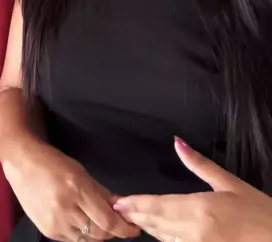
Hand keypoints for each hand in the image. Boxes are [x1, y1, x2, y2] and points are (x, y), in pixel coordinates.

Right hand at [4, 142, 138, 240]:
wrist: (22, 164)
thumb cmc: (54, 162)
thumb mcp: (81, 172)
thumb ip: (102, 193)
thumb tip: (122, 208)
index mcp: (77, 190)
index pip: (107, 220)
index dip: (124, 229)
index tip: (134, 229)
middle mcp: (66, 209)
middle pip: (98, 234)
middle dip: (112, 232)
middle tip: (119, 225)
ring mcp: (55, 223)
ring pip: (86, 240)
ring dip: (98, 235)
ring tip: (101, 223)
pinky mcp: (47, 231)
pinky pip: (72, 240)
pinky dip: (82, 235)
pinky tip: (82, 223)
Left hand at [113, 137, 271, 241]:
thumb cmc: (257, 211)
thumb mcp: (229, 183)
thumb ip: (199, 164)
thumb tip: (178, 143)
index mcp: (200, 209)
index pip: (157, 206)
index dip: (135, 205)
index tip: (117, 203)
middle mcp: (194, 232)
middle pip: (156, 224)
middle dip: (136, 216)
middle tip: (117, 209)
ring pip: (164, 238)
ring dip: (148, 227)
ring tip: (132, 217)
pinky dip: (165, 237)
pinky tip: (158, 230)